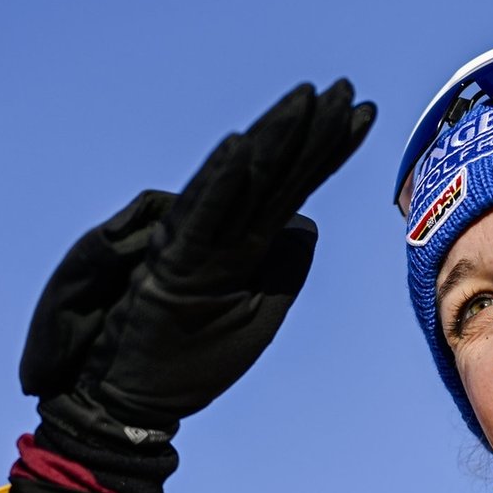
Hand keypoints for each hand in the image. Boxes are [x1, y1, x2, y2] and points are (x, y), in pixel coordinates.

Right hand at [20, 79, 377, 440]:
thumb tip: (308, 224)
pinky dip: (219, 184)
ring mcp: (192, 245)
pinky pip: (198, 218)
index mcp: (243, 247)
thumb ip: (282, 269)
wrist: (127, 404)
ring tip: (307, 100)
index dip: (328, 151)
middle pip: (274, 173)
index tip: (365, 113)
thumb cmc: (184, 362)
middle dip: (311, 132)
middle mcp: (220, 234)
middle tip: (347, 88)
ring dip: (272, 140)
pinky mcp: (167, 266)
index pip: (294, 187)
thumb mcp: (256, 317)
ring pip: (240, 182)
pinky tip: (240, 148)